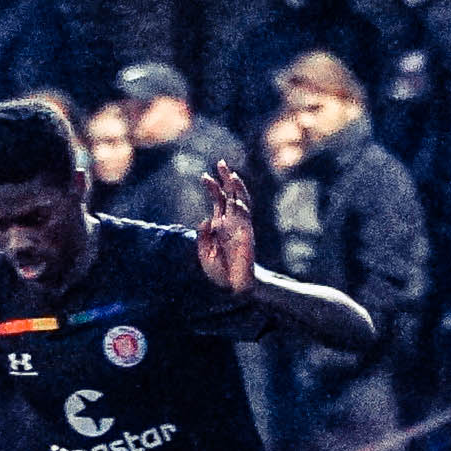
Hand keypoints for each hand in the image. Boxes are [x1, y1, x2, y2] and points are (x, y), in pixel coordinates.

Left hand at [196, 162, 255, 293]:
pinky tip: (237, 201)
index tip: (204, 175)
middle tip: (221, 162)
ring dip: (237, 189)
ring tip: (231, 174)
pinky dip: (242, 209)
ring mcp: (240, 228)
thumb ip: (203, 235)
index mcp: (220, 224)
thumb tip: (207, 218)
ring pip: (241, 202)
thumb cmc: (219, 272)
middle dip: (226, 178)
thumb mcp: (203, 252)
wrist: (233, 288)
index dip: (212, 187)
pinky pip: (246, 220)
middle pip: (230, 195)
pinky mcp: (246, 236)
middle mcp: (231, 222)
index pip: (218, 200)